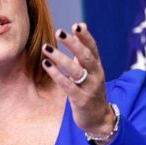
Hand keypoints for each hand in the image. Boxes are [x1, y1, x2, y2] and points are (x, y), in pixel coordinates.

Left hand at [41, 23, 115, 143]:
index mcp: (98, 67)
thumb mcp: (91, 71)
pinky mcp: (81, 100)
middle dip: (73, 44)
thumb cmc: (91, 90)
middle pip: (86, 57)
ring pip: (75, 71)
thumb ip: (85, 51)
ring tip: (46, 48)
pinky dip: (57, 75)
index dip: (86, 37)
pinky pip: (68, 86)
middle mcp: (96, 75)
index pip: (93, 49)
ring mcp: (89, 88)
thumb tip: (81, 26)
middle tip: (60, 32)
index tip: (77, 25)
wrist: (99, 119)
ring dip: (60, 58)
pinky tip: (46, 65)